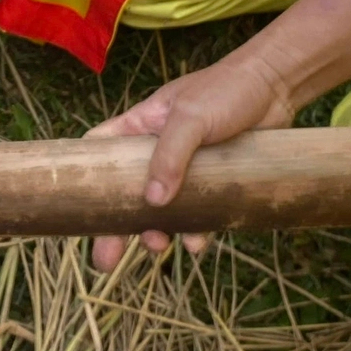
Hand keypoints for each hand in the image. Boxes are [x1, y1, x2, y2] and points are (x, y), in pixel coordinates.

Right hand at [87, 54, 294, 272]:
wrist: (277, 89)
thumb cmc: (227, 90)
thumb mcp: (192, 116)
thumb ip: (170, 155)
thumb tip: (153, 202)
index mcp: (141, 128)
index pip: (100, 151)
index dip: (84, 177)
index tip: (74, 208)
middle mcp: (158, 152)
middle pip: (127, 194)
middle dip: (115, 228)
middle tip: (105, 261)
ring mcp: (186, 171)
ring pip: (161, 211)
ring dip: (155, 233)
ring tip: (158, 245)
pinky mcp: (214, 185)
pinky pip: (198, 217)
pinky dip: (195, 232)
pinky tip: (198, 243)